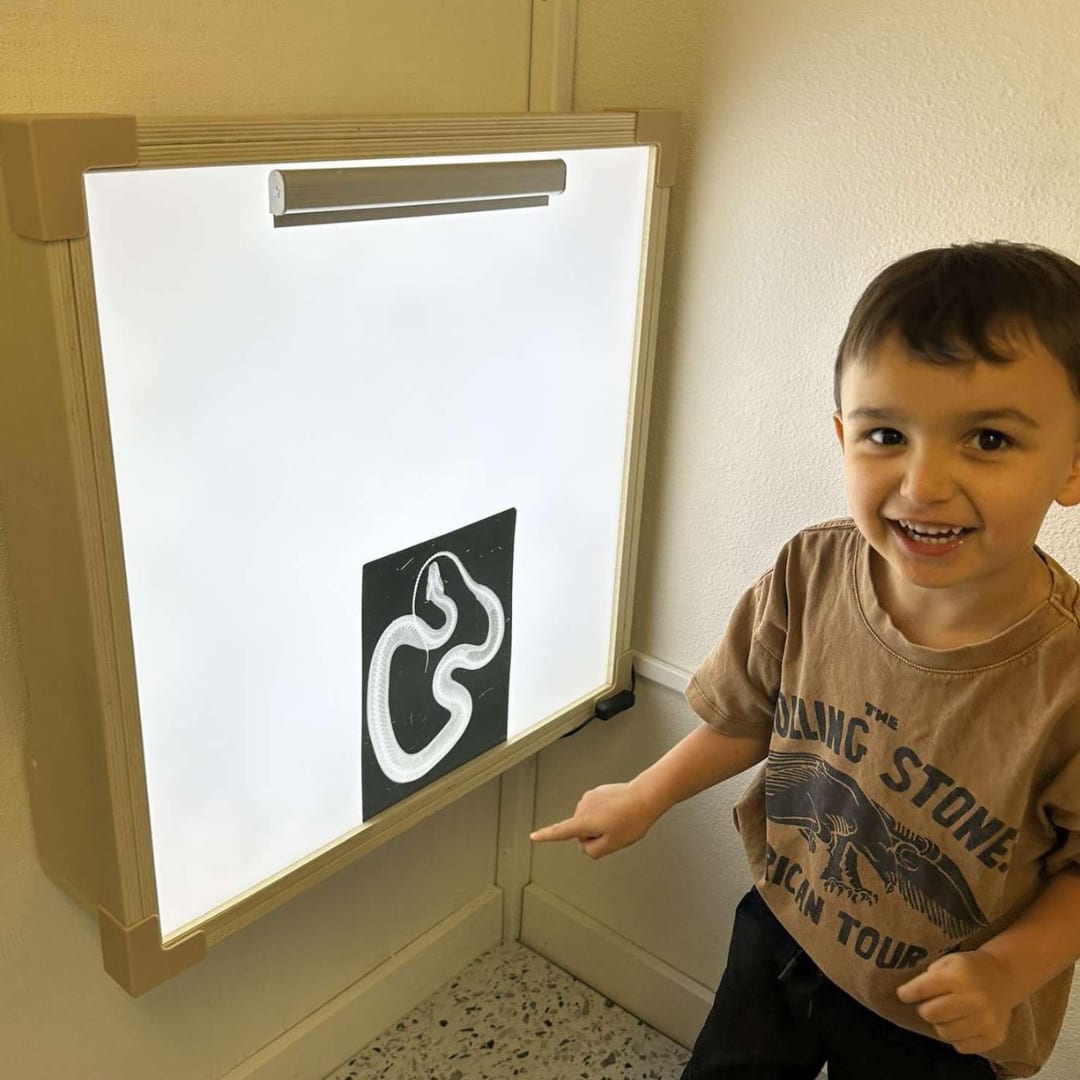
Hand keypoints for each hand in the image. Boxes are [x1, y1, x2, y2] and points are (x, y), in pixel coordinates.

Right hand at [529, 782, 657, 857]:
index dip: (545, 836)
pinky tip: (619, 812)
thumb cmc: (631, 820)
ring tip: (619, 820)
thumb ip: (592, 851)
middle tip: (614, 832)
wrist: (644, 797)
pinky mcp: (598, 791)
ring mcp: (590, 797)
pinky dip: (605, 813)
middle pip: (580, 830)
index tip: (534, 836)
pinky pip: (597, 809)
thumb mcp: (611, 846)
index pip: (559, 831)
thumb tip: (585, 845)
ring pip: (589, 819)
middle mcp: (583, 807)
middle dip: (593, 834)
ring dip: (600, 823)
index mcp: (583, 821)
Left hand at [896, 949, 1015, 1053]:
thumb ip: (929, 977)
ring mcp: (985, 1021)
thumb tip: (909, 996)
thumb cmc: (969, 968)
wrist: (1005, 977)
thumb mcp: (948, 962)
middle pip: (931, 1014)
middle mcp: (973, 1000)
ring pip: (944, 1033)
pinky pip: (962, 1046)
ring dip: (941, 1024)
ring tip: (947, 1014)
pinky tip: (961, 1024)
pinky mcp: (993, 1037)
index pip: (922, 989)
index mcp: (958, 976)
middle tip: (929, 1004)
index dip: (908, 993)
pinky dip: (956, 1037)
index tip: (903, 995)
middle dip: (925, 1009)